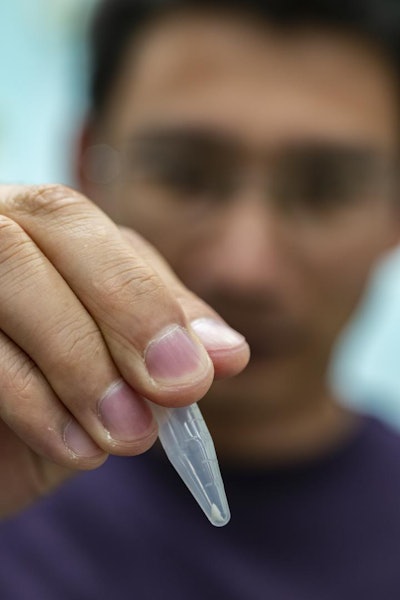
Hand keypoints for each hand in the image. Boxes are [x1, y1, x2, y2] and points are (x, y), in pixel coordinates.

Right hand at [0, 185, 248, 517]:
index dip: (146, 291)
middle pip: (53, 220)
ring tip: (128, 435)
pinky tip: (77, 448)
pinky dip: (33, 400)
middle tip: (176, 390)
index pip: (89, 224)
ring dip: (82, 361)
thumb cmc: (45, 401)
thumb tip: (229, 352)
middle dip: (125, 309)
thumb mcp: (112, 371)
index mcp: (34, 229)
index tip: (200, 370)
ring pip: (11, 271)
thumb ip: (160, 348)